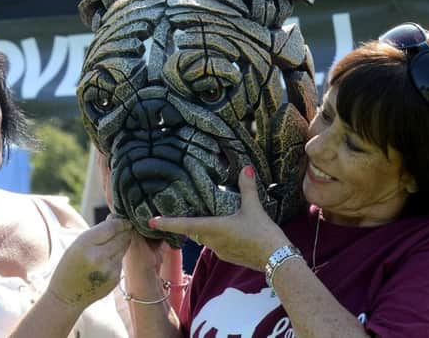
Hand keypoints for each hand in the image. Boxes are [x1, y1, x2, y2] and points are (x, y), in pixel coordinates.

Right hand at [48, 217, 131, 311]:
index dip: (120, 222)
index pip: (112, 227)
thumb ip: (98, 231)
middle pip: (122, 236)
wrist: (66, 296)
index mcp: (85, 244)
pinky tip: (105, 262)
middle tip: (122, 228)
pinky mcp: (115, 278)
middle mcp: (99, 257)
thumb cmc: (70, 265)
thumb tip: (118, 219)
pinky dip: (117, 257)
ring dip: (121, 243)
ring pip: (124, 248)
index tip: (124, 219)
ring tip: (108, 246)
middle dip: (124, 231)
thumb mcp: (78, 244)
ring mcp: (109, 269)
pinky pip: (121, 261)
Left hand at [149, 166, 290, 270]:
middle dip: (187, 223)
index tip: (151, 221)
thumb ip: (247, 188)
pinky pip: (216, 244)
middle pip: (194, 231)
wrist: (277, 260)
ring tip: (207, 216)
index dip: (167, 223)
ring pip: (205, 238)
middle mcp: (212, 242)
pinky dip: (216, 236)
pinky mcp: (229, 257)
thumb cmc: (263, 233)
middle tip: (178, 212)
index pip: (184, 225)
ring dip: (204, 229)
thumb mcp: (254, 208)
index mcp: (214, 228)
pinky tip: (228, 229)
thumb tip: (246, 167)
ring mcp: (220, 251)